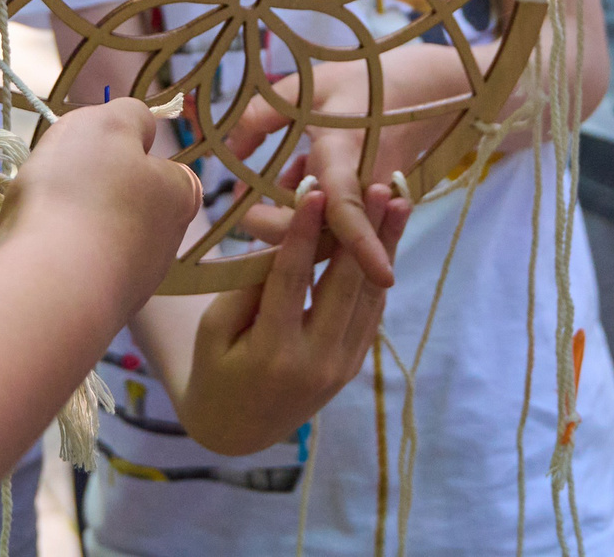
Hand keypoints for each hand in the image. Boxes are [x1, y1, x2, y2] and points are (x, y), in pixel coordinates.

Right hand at [0, 99, 206, 305]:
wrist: (48, 289)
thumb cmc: (81, 194)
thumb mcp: (108, 124)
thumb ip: (129, 115)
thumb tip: (141, 127)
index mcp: (173, 202)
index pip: (166, 172)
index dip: (130, 153)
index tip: (95, 149)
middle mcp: (155, 249)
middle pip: (113, 205)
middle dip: (71, 191)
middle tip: (47, 178)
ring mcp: (118, 286)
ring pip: (70, 241)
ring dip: (29, 224)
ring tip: (4, 217)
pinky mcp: (77, 313)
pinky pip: (41, 276)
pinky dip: (11, 259)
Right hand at [173, 187, 409, 454]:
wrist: (239, 430)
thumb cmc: (215, 371)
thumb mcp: (215, 330)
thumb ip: (247, 288)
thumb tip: (280, 239)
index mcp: (273, 352)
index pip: (292, 280)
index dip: (304, 233)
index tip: (316, 190)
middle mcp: (317, 360)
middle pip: (345, 285)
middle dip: (365, 230)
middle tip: (380, 184)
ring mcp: (342, 365)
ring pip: (368, 296)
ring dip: (386, 245)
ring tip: (398, 200)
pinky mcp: (353, 364)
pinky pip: (370, 311)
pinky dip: (379, 271)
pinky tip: (389, 235)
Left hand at [224, 44, 475, 286]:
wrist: (424, 91)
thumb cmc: (362, 83)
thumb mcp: (305, 86)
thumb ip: (258, 117)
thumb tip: (224, 153)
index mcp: (346, 155)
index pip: (347, 210)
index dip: (360, 246)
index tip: (380, 277)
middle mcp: (364, 188)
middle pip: (319, 236)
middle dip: (275, 224)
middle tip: (245, 189)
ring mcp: (372, 201)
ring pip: (325, 233)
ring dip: (294, 213)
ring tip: (287, 167)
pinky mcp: (373, 206)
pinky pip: (336, 224)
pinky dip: (312, 208)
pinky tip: (303, 173)